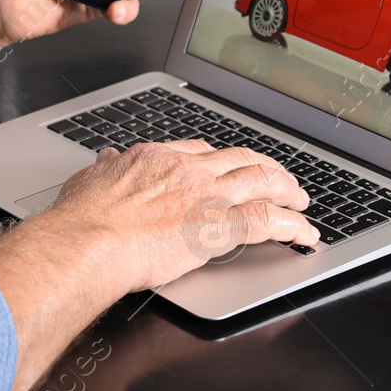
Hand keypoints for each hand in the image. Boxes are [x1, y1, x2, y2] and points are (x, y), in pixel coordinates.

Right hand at [39, 139, 316, 293]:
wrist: (91, 240)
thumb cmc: (84, 217)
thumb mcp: (89, 180)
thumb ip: (105, 170)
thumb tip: (105, 161)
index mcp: (159, 157)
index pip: (201, 150)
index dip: (222, 159)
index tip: (229, 166)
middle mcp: (190, 170)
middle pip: (242, 159)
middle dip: (266, 168)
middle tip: (279, 178)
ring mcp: (209, 196)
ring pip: (264, 182)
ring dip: (289, 190)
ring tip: (302, 200)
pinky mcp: (221, 228)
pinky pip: (270, 222)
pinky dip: (294, 227)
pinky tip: (305, 234)